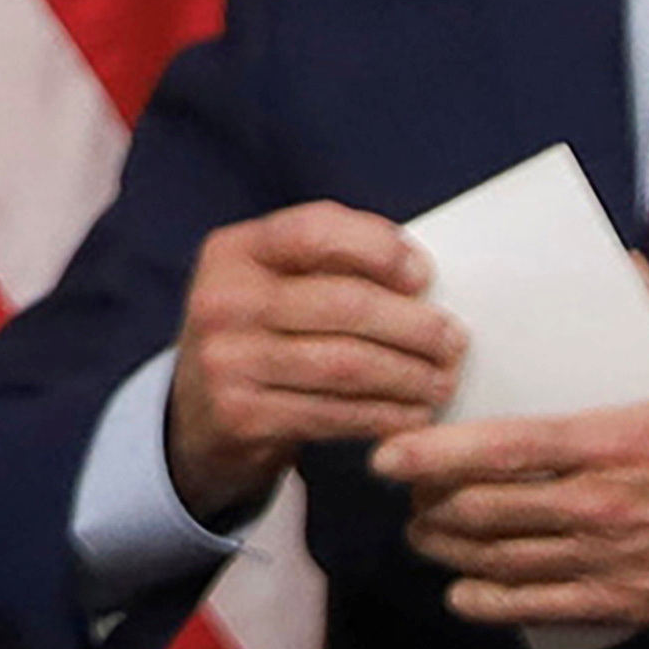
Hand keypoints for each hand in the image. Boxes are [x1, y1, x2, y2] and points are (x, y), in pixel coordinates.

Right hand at [159, 202, 464, 520]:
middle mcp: (222, 301)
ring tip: (442, 380)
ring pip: (346, 365)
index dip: (379, 249)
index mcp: (234, 252)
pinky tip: (411, 415)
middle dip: (414, 326)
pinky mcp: (239, 416)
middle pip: (344, 305)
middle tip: (453, 342)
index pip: (315, 231)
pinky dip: (384, 416)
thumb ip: (329, 267)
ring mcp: (226, 361)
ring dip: (409, 376)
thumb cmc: (259, 338)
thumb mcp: (271, 285)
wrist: (194, 418)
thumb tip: (419, 276)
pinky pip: (334, 414)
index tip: (424, 276)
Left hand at [380, 280, 648, 642]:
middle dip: (429, 499)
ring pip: (500, 560)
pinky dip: (490, 603)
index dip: (435, 452)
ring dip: (448, 547)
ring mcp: (613, 560)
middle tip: (403, 487)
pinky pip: (541, 609)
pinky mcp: (629, 604)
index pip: (504, 447)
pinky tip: (463, 592)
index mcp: (623, 440)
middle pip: (485, 508)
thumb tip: (625, 265)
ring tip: (423, 529)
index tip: (387, 452)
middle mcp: (604, 506)